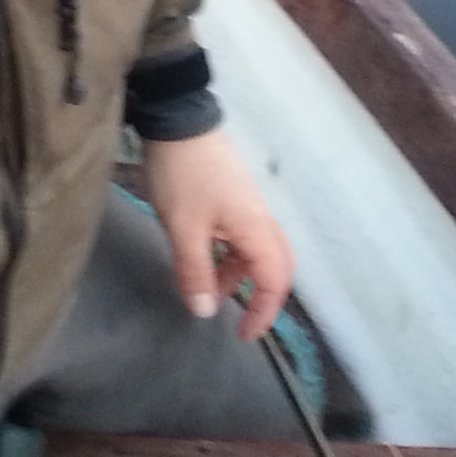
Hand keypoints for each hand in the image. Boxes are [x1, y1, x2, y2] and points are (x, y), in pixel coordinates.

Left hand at [141, 128, 293, 341]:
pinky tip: (202, 260)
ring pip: (256, 253)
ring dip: (238, 276)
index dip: (264, 313)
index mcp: (256, 228)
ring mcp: (248, 207)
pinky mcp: (235, 198)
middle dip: (262, 297)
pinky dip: (228, 257)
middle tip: (240, 320)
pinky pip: (242, 238)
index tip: (244, 336)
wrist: (178, 120)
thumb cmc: (183, 174)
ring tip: (205, 290)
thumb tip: (205, 312)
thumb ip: (195, 271)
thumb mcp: (182, 228)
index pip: (275, 281)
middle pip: (277, 267)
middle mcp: (261, 219)